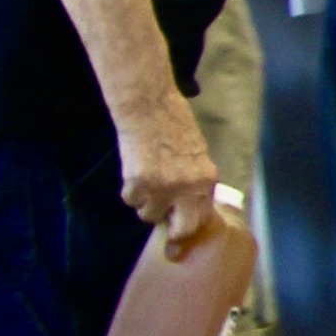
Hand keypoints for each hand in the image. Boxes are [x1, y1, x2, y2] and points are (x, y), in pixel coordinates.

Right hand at [118, 107, 224, 236]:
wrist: (148, 106)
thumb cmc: (173, 124)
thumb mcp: (197, 154)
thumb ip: (195, 181)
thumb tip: (187, 206)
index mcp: (206, 180)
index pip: (202, 218)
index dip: (189, 222)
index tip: (179, 223)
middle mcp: (187, 189)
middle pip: (181, 229)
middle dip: (170, 229)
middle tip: (162, 220)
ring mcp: (162, 188)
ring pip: (149, 214)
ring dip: (145, 203)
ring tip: (146, 179)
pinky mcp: (138, 183)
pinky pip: (130, 200)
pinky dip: (130, 190)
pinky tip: (134, 171)